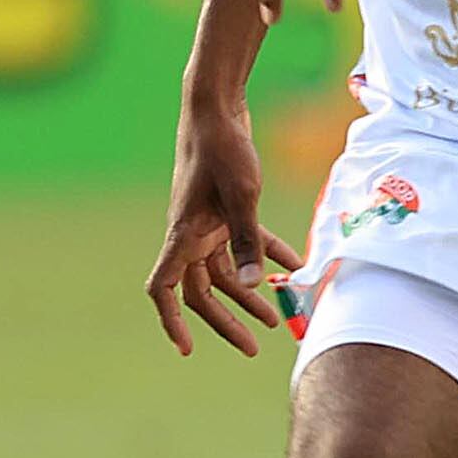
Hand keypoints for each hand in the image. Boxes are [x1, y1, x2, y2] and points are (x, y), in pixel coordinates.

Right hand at [147, 102, 301, 357]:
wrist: (216, 109)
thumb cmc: (222, 150)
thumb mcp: (242, 197)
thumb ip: (249, 242)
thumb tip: (253, 285)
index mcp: (183, 236)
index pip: (164, 288)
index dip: (171, 321)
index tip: (188, 348)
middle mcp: (190, 235)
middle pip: (201, 291)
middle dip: (226, 320)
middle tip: (253, 346)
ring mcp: (207, 224)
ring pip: (224, 272)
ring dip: (248, 294)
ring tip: (277, 318)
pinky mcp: (225, 211)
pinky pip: (244, 244)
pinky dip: (265, 256)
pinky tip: (293, 267)